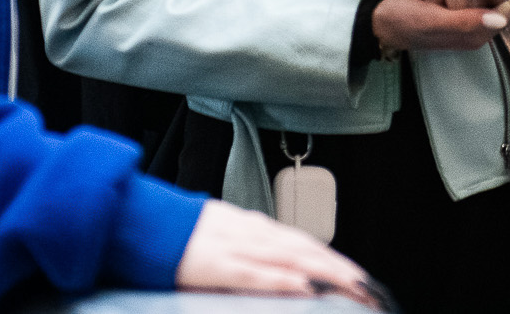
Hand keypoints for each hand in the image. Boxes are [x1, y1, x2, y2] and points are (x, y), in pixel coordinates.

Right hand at [176, 199, 379, 303]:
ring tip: (352, 286)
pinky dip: (281, 279)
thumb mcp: (222, 236)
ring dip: (325, 271)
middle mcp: (251, 232)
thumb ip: (250, 250)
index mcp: (253, 228)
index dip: (333, 259)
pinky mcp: (216, 264)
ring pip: (290, 258)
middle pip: (305, 249)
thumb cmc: (179, 234)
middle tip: (368, 288)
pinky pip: (254, 272)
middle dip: (340, 269)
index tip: (358, 277)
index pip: (303, 244)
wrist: (141, 220)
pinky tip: (302, 286)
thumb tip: (278, 268)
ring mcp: (236, 246)